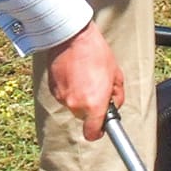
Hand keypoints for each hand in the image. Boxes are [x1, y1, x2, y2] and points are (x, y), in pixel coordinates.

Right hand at [45, 22, 124, 140]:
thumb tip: (113, 104)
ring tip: (84, 76)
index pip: (92, 133)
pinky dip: (69, 88)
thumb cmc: (97, 53)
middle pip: (83, 117)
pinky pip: (63, 95)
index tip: (100, 126)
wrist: (72, 37)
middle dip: (90, 108)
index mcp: (94, 105)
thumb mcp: (116, 74)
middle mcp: (76, 105)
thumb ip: (117, 96)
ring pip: (73, 105)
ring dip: (79, 96)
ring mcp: (62, 97)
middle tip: (96, 89)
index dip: (97, 131)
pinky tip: (73, 73)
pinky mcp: (53, 88)